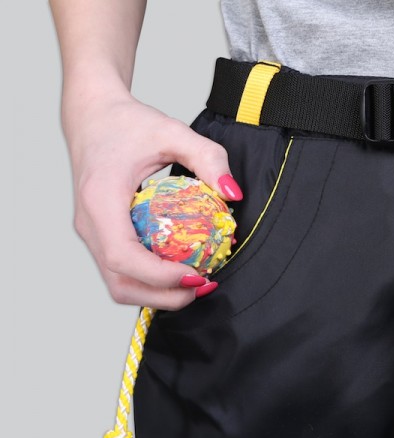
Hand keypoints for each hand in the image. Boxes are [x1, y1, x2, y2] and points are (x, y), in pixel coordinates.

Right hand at [62, 89, 240, 308]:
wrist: (92, 115)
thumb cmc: (129, 123)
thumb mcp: (174, 132)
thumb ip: (209, 158)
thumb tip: (234, 194)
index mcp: (100, 200)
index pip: (123, 257)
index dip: (160, 277)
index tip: (196, 273)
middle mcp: (90, 224)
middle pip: (120, 284)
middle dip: (164, 296)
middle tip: (204, 284)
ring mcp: (92, 233)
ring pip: (119, 285)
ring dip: (158, 294)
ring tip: (196, 281)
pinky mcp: (100, 236)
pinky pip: (122, 272)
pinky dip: (151, 281)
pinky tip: (181, 268)